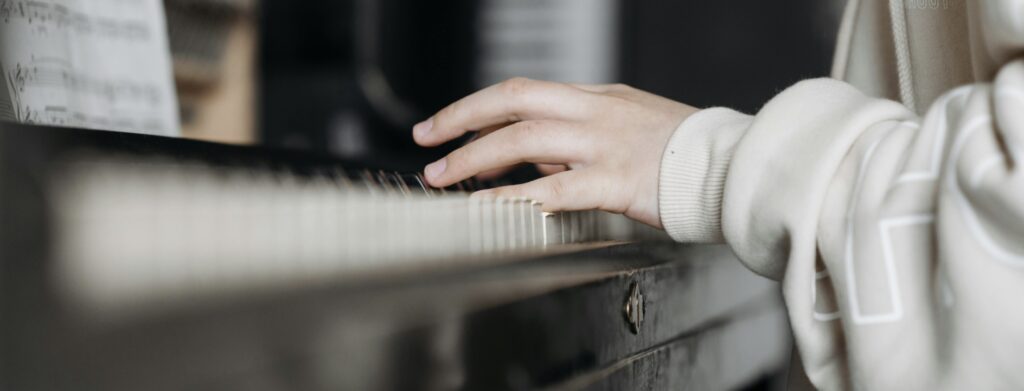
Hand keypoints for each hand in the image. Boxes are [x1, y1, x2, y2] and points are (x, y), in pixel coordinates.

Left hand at [413, 78, 697, 227]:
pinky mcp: (617, 179)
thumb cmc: (687, 156)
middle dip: (461, 119)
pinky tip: (487, 206)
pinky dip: (513, 196)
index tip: (449, 123)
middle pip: (513, 101)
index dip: (480, 106)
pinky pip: (554, 187)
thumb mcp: (631, 130)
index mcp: (599, 98)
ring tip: (444, 177)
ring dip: (475, 156)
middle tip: (427, 139)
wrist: (735, 166)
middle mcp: (597, 112)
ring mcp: (605, 143)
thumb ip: (584, 141)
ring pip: (524, 138)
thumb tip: (539, 160)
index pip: (525, 92)